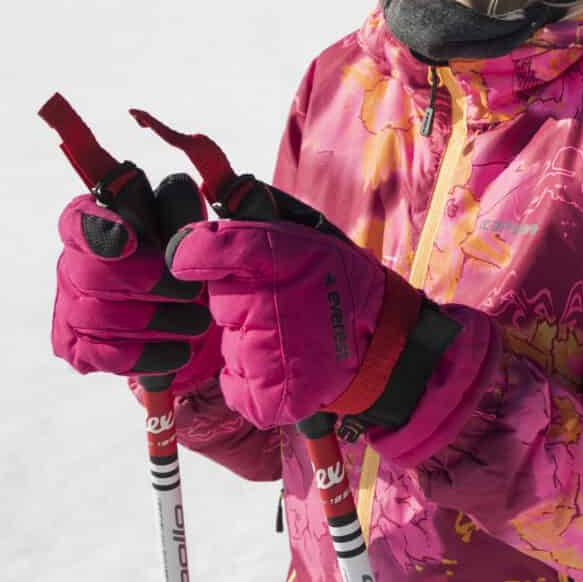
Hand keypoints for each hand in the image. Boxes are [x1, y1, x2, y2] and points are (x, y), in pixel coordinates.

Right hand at [50, 175, 219, 385]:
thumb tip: (177, 186)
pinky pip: (105, 355)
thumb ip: (179, 206)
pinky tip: (181, 351)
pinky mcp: (77, 347)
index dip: (98, 231)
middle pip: (94, 275)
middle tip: (193, 293)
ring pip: (101, 317)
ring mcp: (69, 307)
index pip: (78, 222)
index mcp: (91, 223)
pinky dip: (149, 354)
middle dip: (150, 284)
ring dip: (158, 322)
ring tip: (198, 323)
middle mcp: (71, 263)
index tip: (129, 239)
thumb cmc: (179, 259)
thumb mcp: (184, 227)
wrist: (181, 319)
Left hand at [165, 217, 459, 431]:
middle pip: (220, 300)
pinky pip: (235, 384)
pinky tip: (288, 366)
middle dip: (244, 300)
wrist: (387, 347)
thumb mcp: (313, 233)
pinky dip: (255, 379)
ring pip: (230, 342)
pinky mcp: (268, 395)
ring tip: (297, 337)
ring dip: (253, 340)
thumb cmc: (345, 283)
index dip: (195, 253)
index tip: (196, 260)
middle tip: (287, 304)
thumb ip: (263, 210)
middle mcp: (264, 305)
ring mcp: (264, 354)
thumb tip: (218, 186)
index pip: (201, 250)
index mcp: (276, 256)